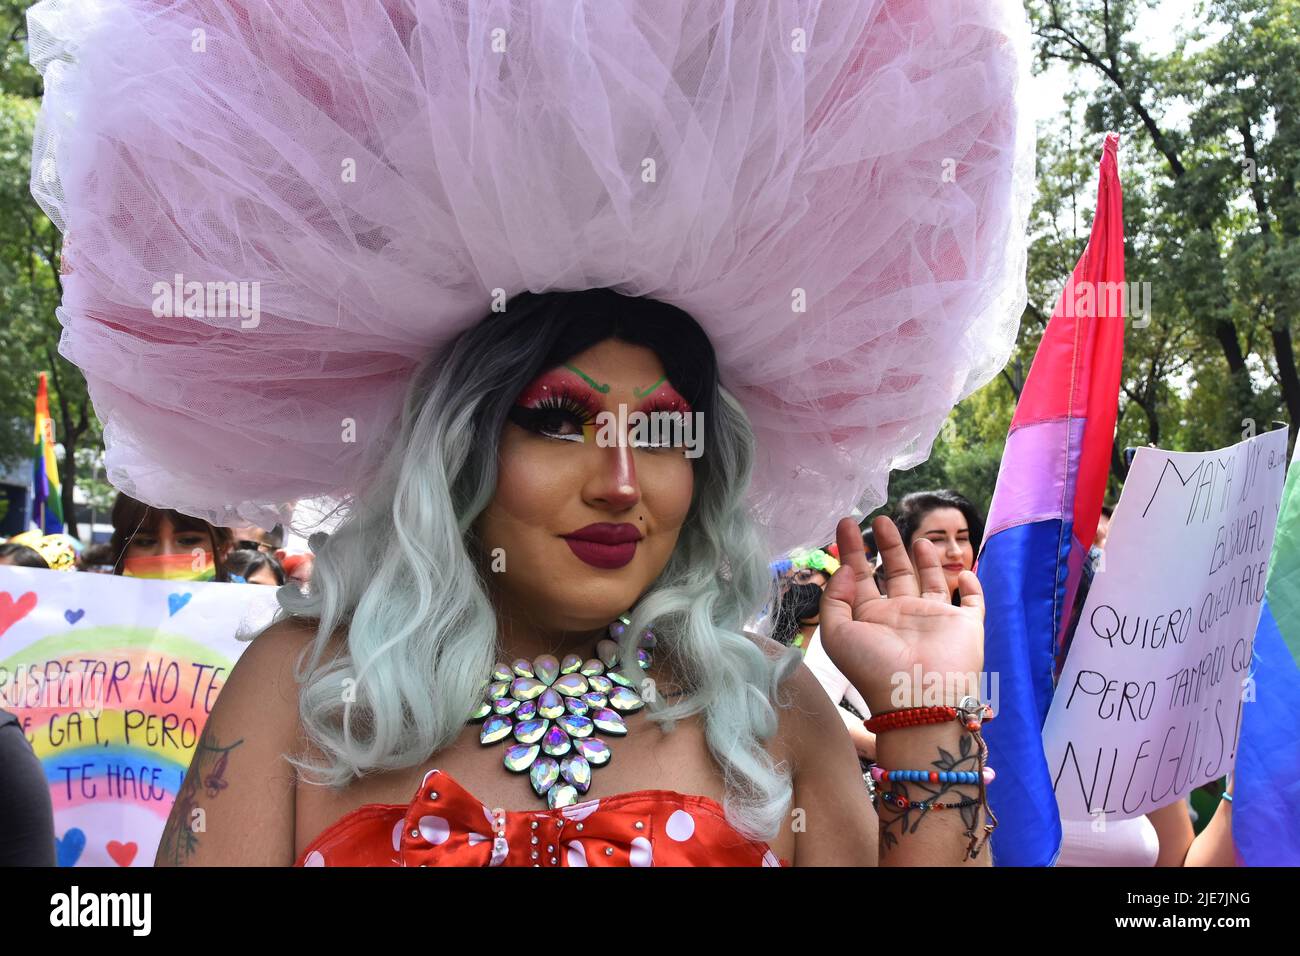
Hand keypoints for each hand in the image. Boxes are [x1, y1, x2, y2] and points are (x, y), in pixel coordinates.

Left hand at [819, 516, 984, 715]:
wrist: (918, 697)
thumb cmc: (874, 668)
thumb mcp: (837, 633)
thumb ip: (834, 598)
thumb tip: (845, 570)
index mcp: (872, 618)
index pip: (859, 577)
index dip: (853, 551)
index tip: (846, 523)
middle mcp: (902, 616)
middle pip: (893, 573)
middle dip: (887, 546)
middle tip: (881, 519)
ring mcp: (934, 620)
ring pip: (930, 582)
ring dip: (925, 560)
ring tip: (917, 539)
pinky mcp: (965, 625)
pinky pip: (972, 604)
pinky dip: (971, 589)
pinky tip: (964, 574)